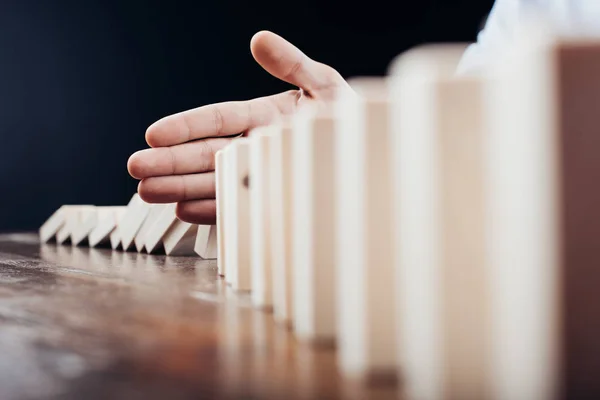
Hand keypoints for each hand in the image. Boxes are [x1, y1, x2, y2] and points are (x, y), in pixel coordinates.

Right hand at [127, 30, 349, 224]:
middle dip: (169, 162)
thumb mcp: (325, 86)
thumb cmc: (351, 119)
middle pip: (204, 153)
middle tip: (134, 169)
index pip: (215, 119)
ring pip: (212, 181)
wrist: (373, 160)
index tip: (154, 134)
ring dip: (179, 187)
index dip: (185, 126)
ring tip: (146, 192)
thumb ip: (292, 65)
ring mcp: (259, 175)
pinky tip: (183, 209)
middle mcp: (254, 146)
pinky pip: (236, 206)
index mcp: (263, 116)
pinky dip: (211, 210)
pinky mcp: (268, 201)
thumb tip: (259, 39)